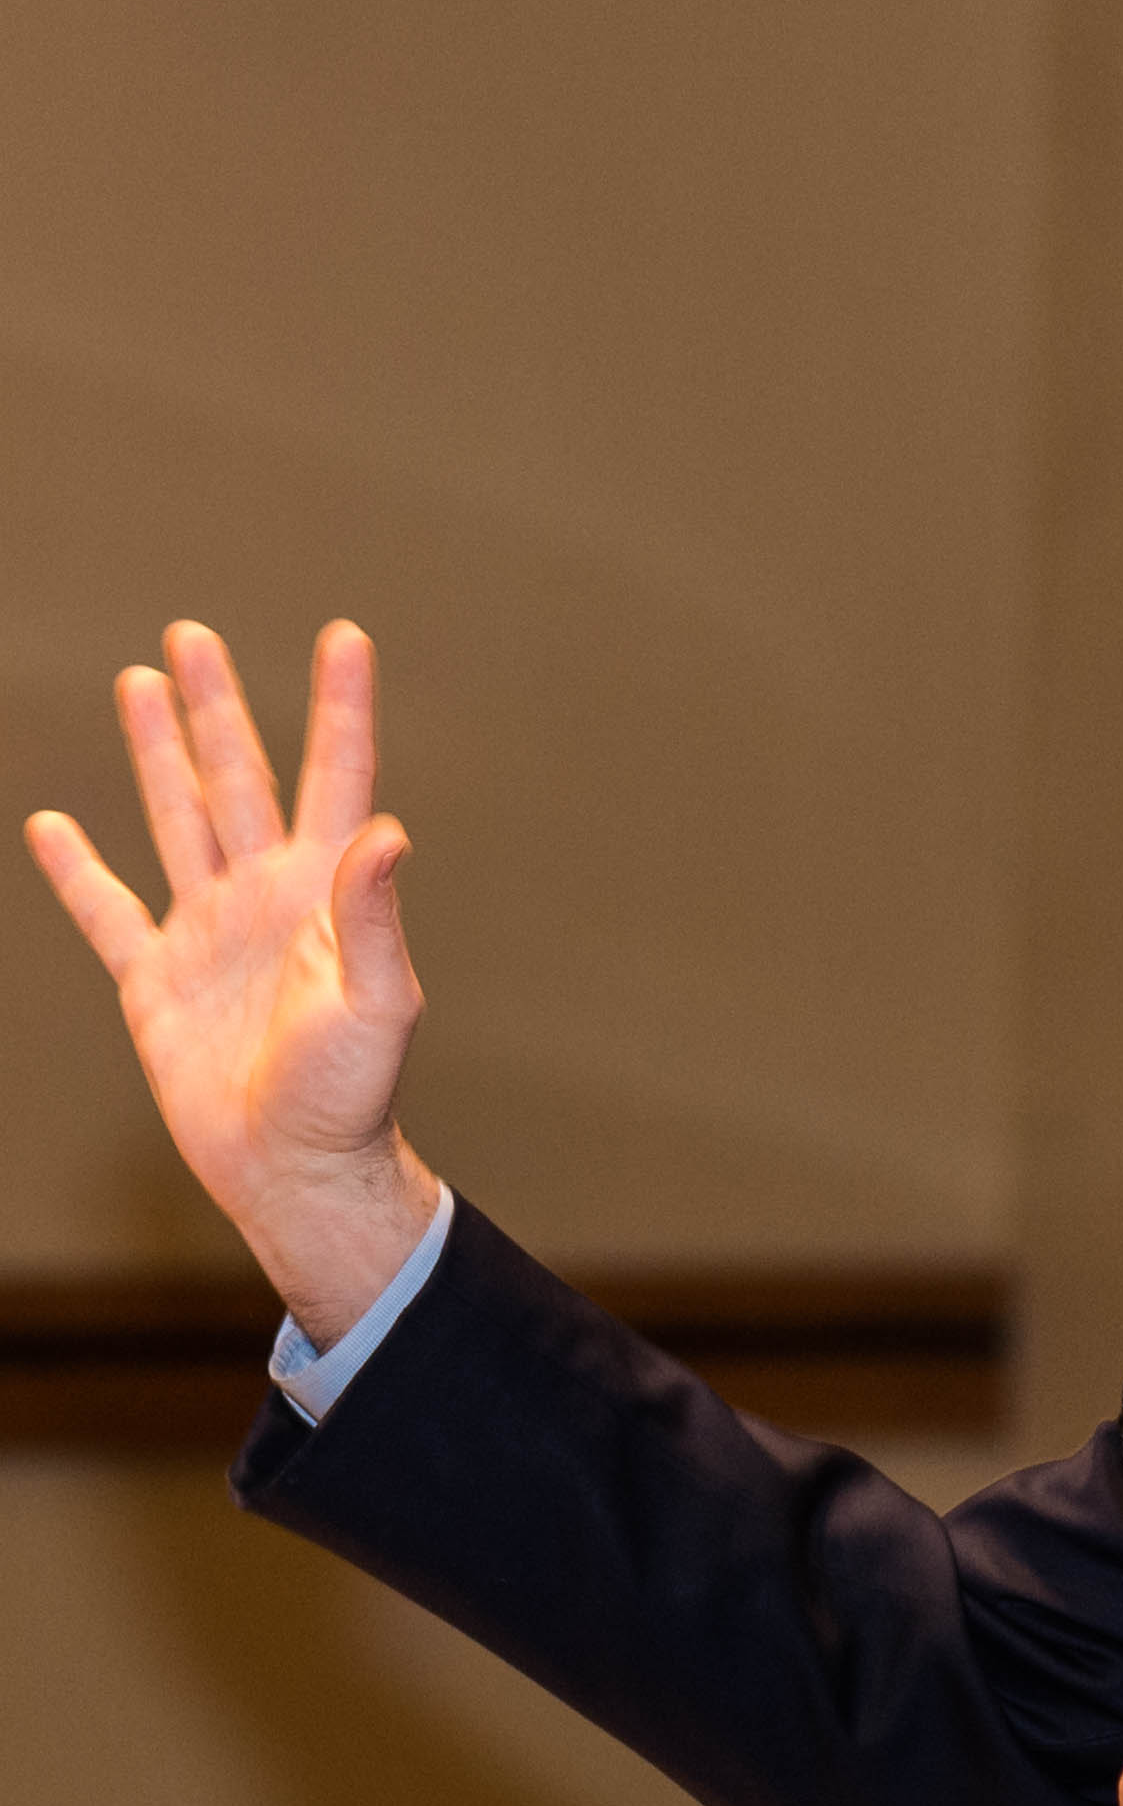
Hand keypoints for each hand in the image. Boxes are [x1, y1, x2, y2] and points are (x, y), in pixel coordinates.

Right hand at [24, 620, 438, 1345]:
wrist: (291, 1169)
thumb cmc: (350, 1096)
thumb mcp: (376, 1003)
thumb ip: (372, 917)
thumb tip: (384, 831)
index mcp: (321, 894)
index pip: (335, 778)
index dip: (340, 708)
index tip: (343, 636)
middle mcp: (263, 899)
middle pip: (237, 778)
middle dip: (215, 707)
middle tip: (192, 636)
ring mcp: (207, 934)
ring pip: (176, 820)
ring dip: (159, 756)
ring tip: (139, 683)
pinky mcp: (154, 982)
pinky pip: (108, 913)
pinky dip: (79, 871)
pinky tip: (54, 826)